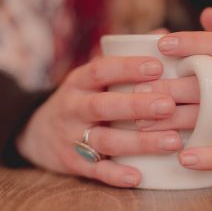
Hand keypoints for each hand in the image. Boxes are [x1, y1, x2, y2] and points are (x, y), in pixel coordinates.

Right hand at [16, 55, 181, 186]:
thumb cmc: (81, 97)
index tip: (157, 67)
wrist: (39, 131)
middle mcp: (73, 106)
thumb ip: (125, 57)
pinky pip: (95, 170)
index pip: (101, 68)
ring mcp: (71, 136)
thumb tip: (163, 36)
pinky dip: (115, 174)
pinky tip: (139, 175)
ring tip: (172, 141)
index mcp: (79, 80)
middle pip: (103, 105)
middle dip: (137, 105)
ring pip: (104, 139)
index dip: (128, 67)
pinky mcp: (72, 162)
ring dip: (138, 141)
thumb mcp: (93, 75)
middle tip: (168, 105)